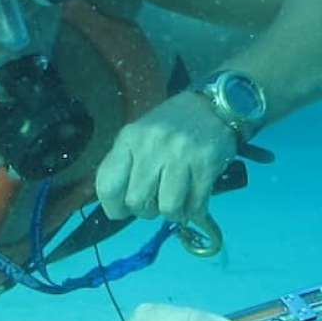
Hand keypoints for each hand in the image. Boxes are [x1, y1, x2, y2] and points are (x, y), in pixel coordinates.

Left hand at [96, 92, 236, 222]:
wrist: (214, 108)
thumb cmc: (171, 126)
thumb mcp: (140, 136)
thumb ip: (127, 166)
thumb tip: (120, 208)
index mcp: (129, 138)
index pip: (107, 186)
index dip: (114, 208)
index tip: (124, 210)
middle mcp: (151, 145)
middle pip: (137, 202)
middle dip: (147, 210)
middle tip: (156, 201)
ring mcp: (180, 154)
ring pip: (168, 208)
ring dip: (173, 213)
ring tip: (177, 202)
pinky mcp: (206, 164)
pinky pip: (195, 205)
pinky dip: (194, 210)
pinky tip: (194, 199)